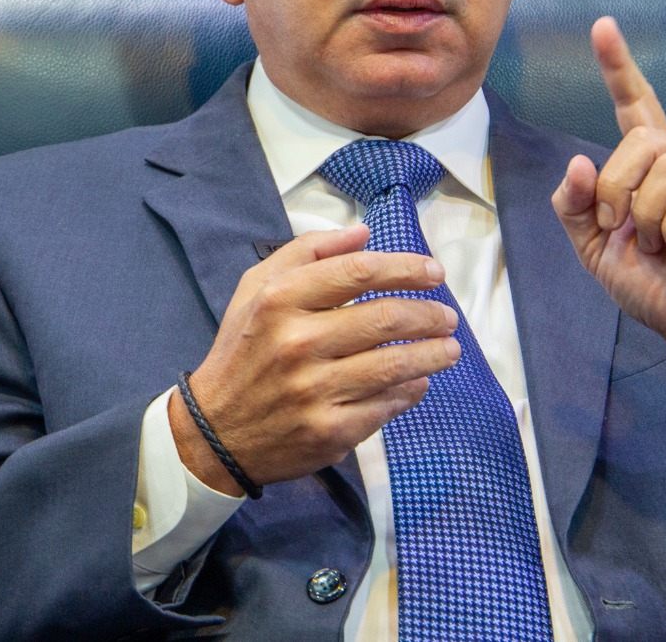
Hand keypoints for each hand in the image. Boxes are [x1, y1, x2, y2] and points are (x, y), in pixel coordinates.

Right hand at [171, 225, 460, 494]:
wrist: (216, 433)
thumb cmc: (244, 351)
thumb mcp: (256, 289)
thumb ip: (307, 252)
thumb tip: (363, 232)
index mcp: (280, 300)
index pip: (359, 273)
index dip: (406, 268)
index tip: (434, 272)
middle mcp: (298, 343)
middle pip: (386, 318)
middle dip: (429, 314)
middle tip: (448, 316)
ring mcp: (315, 390)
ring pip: (395, 364)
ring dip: (433, 354)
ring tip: (450, 348)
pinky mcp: (329, 431)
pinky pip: (386, 405)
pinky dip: (411, 390)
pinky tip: (419, 381)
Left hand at [551, 17, 665, 371]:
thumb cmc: (655, 287)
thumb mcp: (597, 248)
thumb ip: (577, 206)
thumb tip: (579, 162)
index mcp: (656, 165)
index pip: (637, 103)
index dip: (619, 65)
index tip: (602, 26)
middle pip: (639, 139)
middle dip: (617, 189)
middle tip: (625, 232)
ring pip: (664, 166)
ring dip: (647, 217)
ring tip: (662, 247)